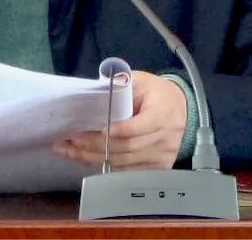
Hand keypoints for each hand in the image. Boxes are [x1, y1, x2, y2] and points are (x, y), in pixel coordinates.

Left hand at [53, 71, 186, 169]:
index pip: (142, 126)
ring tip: (70, 149)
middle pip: (128, 147)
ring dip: (94, 157)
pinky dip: (105, 165)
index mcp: (163, 113)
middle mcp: (165, 138)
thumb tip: (97, 86)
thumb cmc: (156, 93)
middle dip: (96, 144)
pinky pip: (127, 170)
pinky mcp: (157, 167)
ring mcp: (162, 156)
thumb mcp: (141, 80)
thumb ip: (122, 82)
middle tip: (72, 139)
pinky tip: (85, 158)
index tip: (101, 129)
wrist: (181, 109)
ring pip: (124, 162)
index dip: (122, 129)